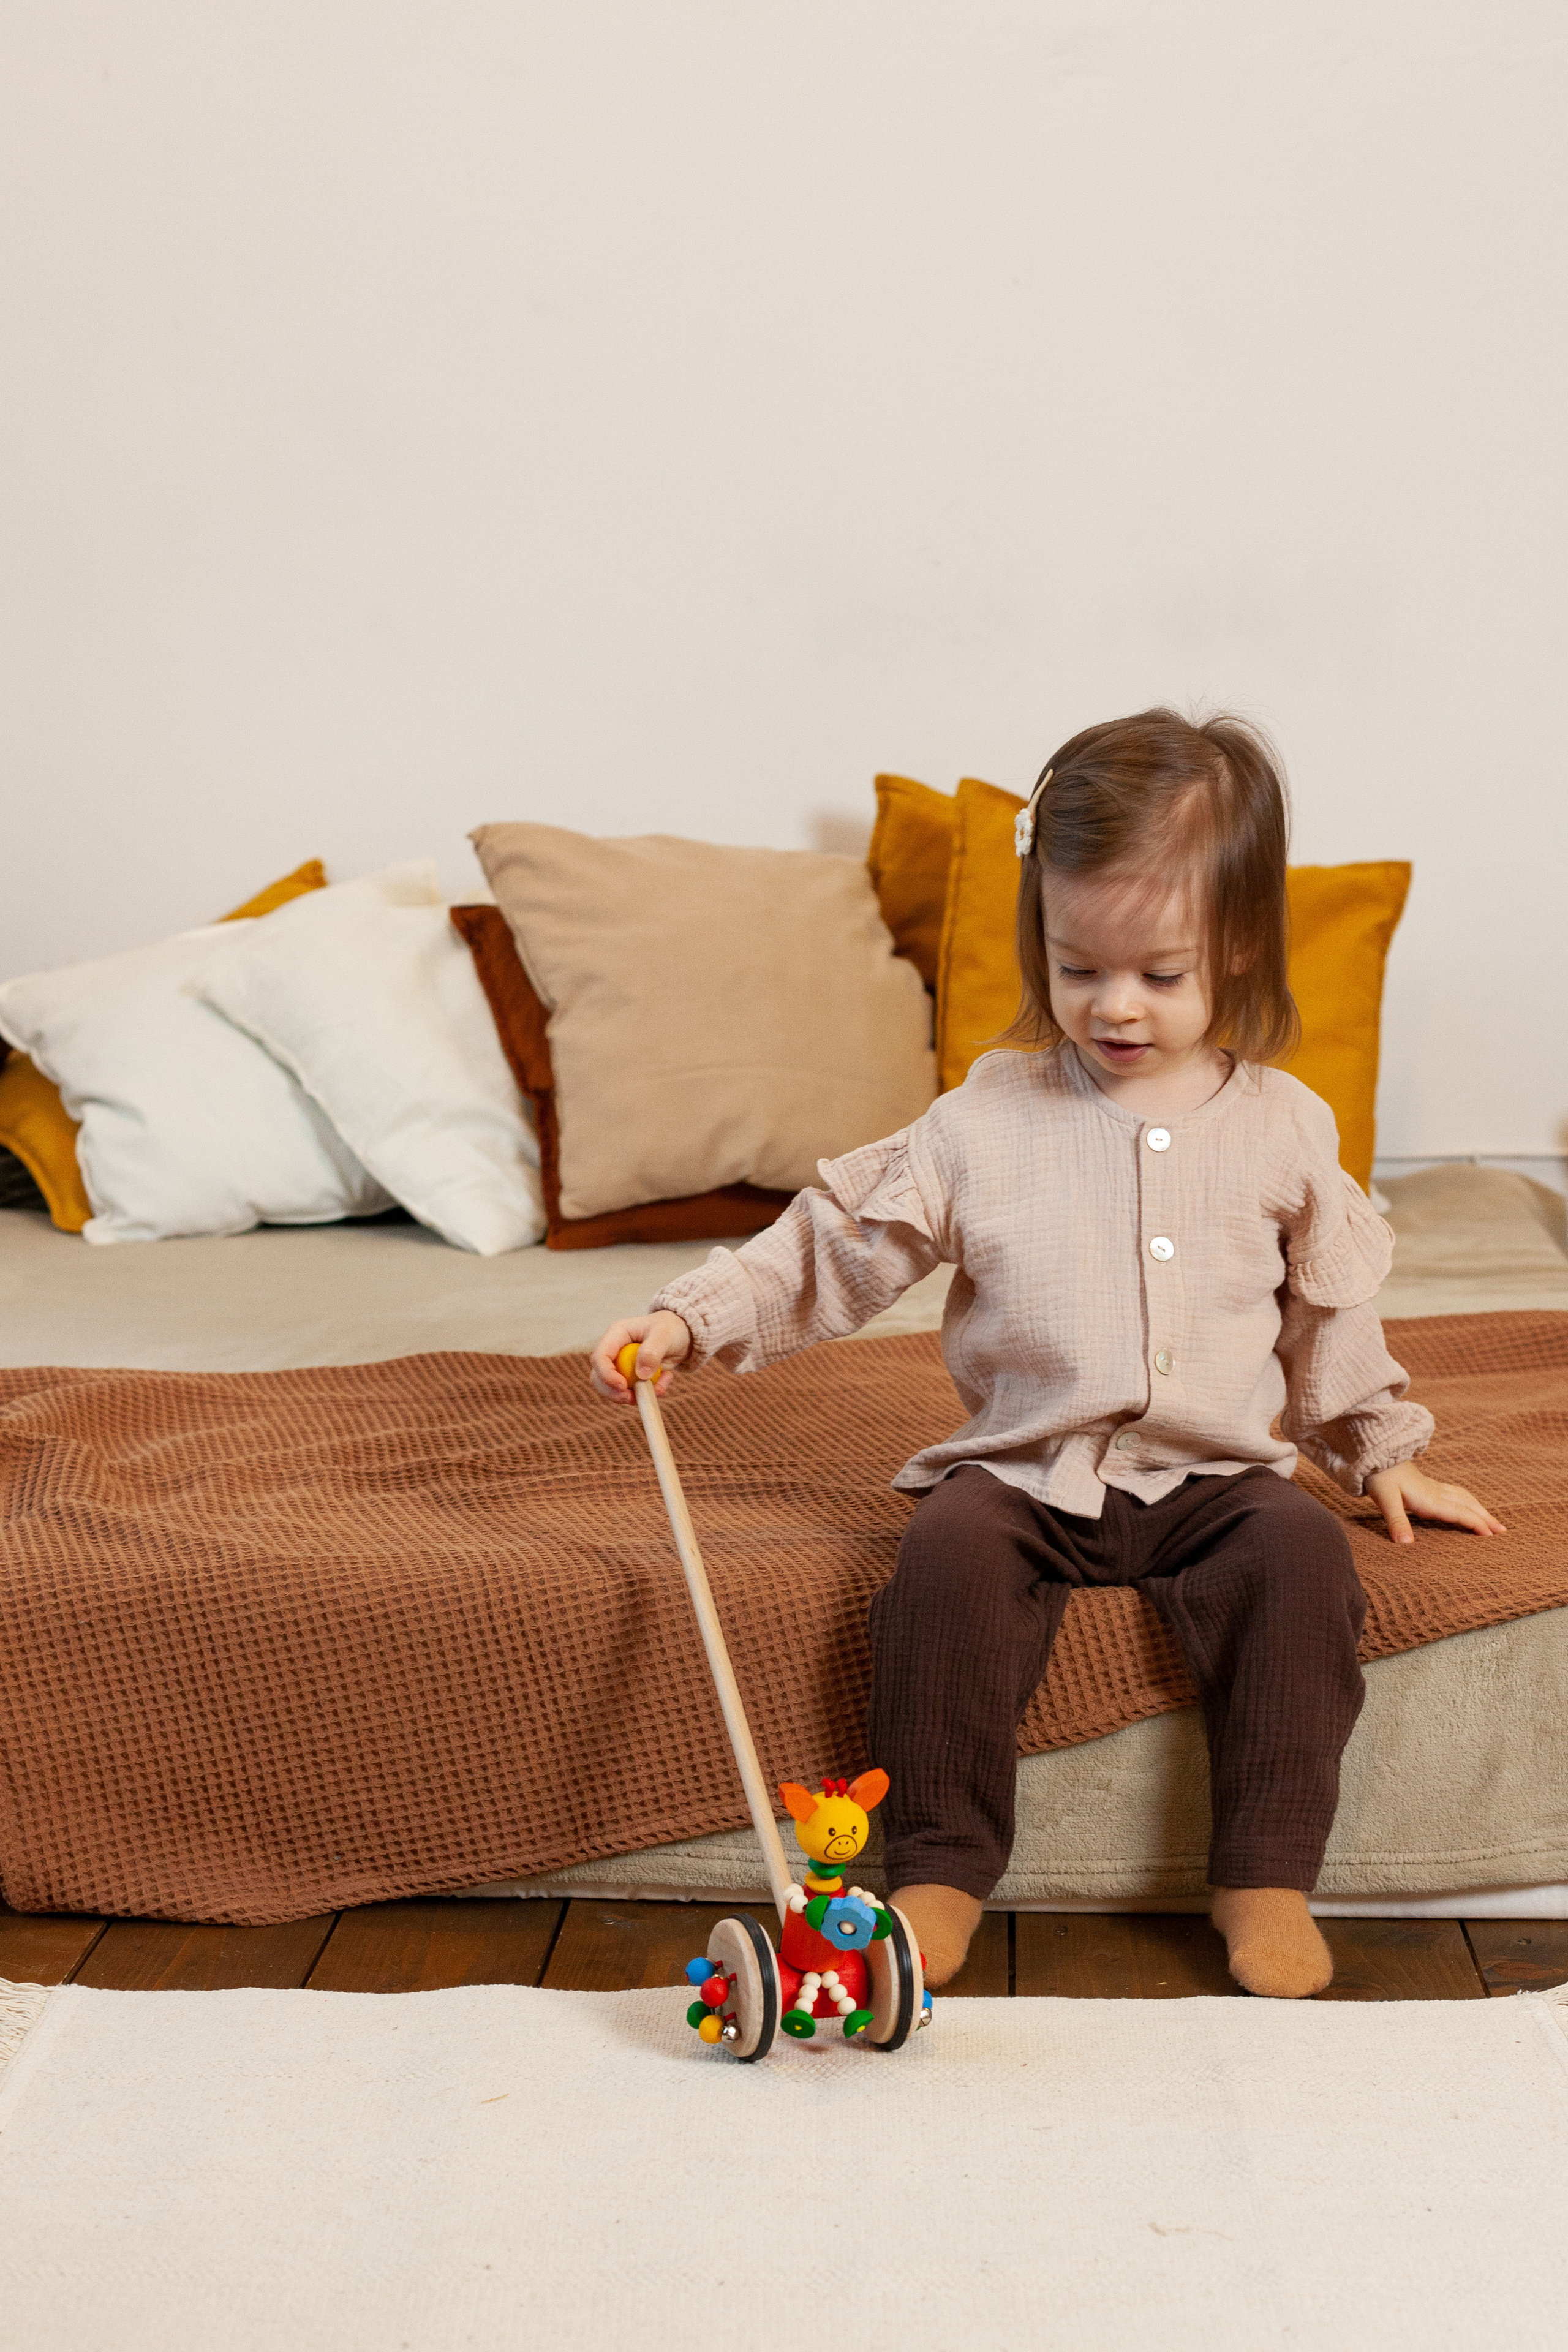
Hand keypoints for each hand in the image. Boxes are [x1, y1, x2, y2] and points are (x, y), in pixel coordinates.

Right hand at [588, 1311, 692, 1401]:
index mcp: (616, 1334)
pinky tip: (665, 1380)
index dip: (606, 1374)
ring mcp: (621, 1365)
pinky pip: (631, 1392)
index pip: (599, 1357)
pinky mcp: (631, 1377)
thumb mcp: (664, 1335)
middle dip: (614, 1392)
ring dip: (632, 1396)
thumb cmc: (671, 1328)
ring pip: (612, 1389)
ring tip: (658, 1389)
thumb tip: (641, 1375)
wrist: (682, 1335)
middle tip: (633, 1398)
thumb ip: (652, 1352)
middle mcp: (614, 1350)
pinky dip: (647, 1393)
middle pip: (599, 1377)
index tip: (623, 1386)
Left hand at [1364, 1461, 1505, 1545]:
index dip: (1476, 1523)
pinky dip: (1469, 1501)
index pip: (1459, 1512)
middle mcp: (1436, 1493)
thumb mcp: (1385, 1499)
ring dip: (1480, 1509)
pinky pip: (1456, 1494)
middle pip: (1467, 1505)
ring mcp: (1433, 1487)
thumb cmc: (1379, 1476)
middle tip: (1502, 1531)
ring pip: (1464, 1498)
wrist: (1375, 1454)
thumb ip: (1396, 1521)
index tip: (1491, 1535)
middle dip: (1485, 1518)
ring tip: (1492, 1521)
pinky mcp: (1428, 1485)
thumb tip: (1406, 1544)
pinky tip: (1468, 1504)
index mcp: (1429, 1499)